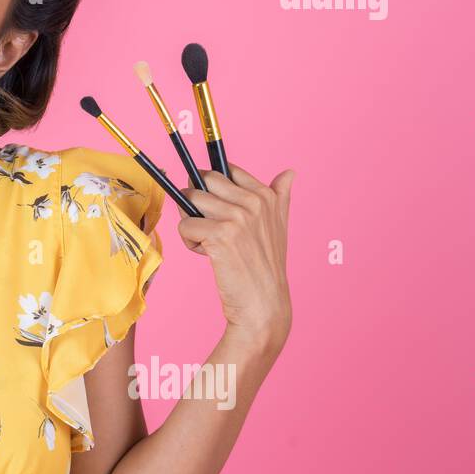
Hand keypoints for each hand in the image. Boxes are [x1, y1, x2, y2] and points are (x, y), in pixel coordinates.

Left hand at [175, 162, 295, 354]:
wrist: (263, 304)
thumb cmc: (265, 266)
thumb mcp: (279, 226)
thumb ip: (281, 196)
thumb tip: (290, 172)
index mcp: (266, 196)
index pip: (227, 170)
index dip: (213, 187)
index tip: (217, 207)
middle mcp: (254, 202)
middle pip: (204, 182)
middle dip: (197, 203)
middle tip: (211, 228)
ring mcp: (237, 217)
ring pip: (190, 202)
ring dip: (192, 224)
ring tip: (211, 244)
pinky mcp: (220, 234)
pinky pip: (184, 226)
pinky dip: (189, 243)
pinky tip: (208, 256)